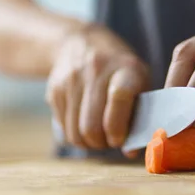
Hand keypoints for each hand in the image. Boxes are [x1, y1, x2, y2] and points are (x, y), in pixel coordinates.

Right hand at [46, 24, 149, 152]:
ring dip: (88, 143)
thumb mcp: (139, 80)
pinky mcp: (54, 90)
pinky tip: (85, 125)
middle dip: (102, 143)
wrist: (81, 43)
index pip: (119, 97)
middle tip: (111, 141)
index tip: (120, 140)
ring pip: (75, 132)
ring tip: (99, 135)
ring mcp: (71, 80)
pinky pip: (63, 127)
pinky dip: (75, 135)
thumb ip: (140, 114)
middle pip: (92, 125)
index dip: (118, 126)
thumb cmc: (120, 70)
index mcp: (125, 69)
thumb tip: (131, 152)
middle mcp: (96, 71)